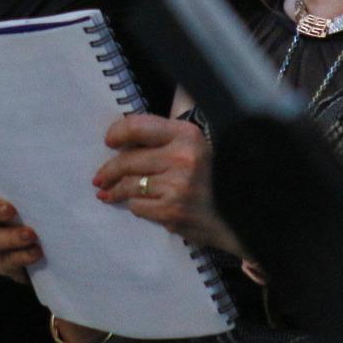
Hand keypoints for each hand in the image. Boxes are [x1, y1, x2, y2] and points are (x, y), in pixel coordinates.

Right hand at [0, 154, 39, 283]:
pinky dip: (21, 256)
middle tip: (9, 210)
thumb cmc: (45, 215)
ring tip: (31, 235)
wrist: (50, 253)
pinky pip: (5, 261)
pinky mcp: (0, 262)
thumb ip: (44, 183)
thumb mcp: (42, 197)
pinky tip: (36, 252)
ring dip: (11, 236)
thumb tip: (64, 167)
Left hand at [94, 114, 236, 251]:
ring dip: (115, 191)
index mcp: (187, 134)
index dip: (118, 133)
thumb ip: (166, 138)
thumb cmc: (216, 178)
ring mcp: (177, 186)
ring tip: (108, 193)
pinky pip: (138, 206)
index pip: (138, 126)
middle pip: (128, 160)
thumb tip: (125, 139)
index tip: (109, 141)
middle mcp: (182, 157)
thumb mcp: (197, 146)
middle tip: (99, 178)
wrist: (243, 216)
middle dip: (108, 170)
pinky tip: (137, 206)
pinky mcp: (172, 212)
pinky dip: (136, 207)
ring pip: (129, 185)